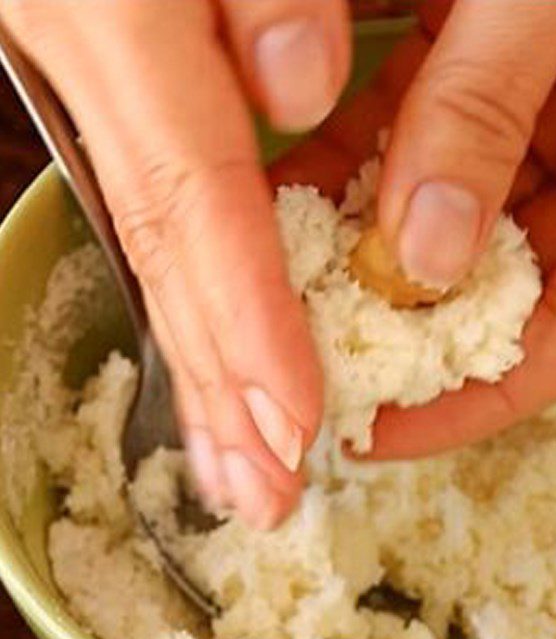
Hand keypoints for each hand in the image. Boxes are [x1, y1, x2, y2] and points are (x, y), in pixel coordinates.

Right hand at [0, 0, 352, 526]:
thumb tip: (298, 89)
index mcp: (115, 10)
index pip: (199, 199)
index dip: (245, 317)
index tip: (293, 420)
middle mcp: (84, 58)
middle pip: (167, 256)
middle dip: (218, 388)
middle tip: (260, 495)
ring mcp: (80, 73)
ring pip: (152, 250)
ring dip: (201, 370)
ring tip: (240, 470)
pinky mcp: (101, 74)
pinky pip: (159, 209)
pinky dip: (196, 297)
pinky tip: (225, 362)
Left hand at [280, 0, 555, 458]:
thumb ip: (490, 107)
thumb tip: (417, 251)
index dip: (484, 395)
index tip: (390, 428)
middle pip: (514, 282)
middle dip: (413, 322)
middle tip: (316, 355)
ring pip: (462, 213)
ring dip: (373, 244)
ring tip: (286, 280)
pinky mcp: (515, 60)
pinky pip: (431, 133)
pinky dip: (366, 161)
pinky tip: (296, 183)